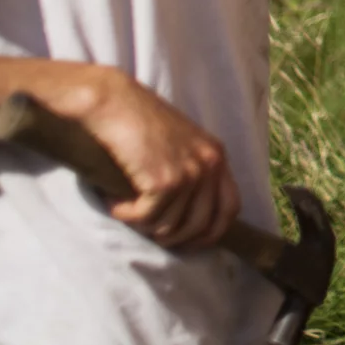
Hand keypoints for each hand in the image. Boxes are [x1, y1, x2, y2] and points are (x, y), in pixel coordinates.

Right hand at [56, 68, 240, 249]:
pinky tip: (114, 199)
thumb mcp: (179, 146)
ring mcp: (190, 173)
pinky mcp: (165, 181)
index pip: (230, 209)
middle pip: (201, 226)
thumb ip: (191, 173)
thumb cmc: (138, 122)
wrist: (114, 102)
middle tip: (145, 226)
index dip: (209, 233)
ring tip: (125, 204)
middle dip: (172, 236)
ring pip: (170, 228)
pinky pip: (146, 219)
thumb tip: (187, 218)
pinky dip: (125, 214)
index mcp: (217, 156)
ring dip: (142, 223)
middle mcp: (210, 164)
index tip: (186, 241)